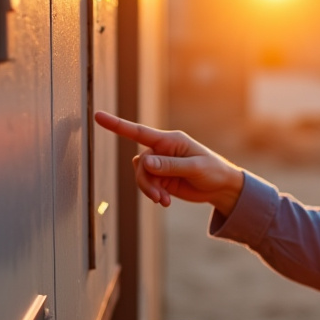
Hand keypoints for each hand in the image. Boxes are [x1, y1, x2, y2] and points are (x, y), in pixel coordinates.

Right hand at [94, 111, 245, 215]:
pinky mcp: (161, 178)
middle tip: (158, 197)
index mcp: (170, 140)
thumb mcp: (195, 168)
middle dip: (146, 181)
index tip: (97, 116)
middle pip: (140, 163)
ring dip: (149, 189)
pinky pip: (147, 185)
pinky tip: (165, 202)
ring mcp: (161, 165)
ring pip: (141, 175)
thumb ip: (169, 165)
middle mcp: (162, 150)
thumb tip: (145, 162)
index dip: (117, 125)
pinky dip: (153, 194)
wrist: (221, 187)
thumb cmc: (213, 171)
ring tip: (163, 201)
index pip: (139, 132)